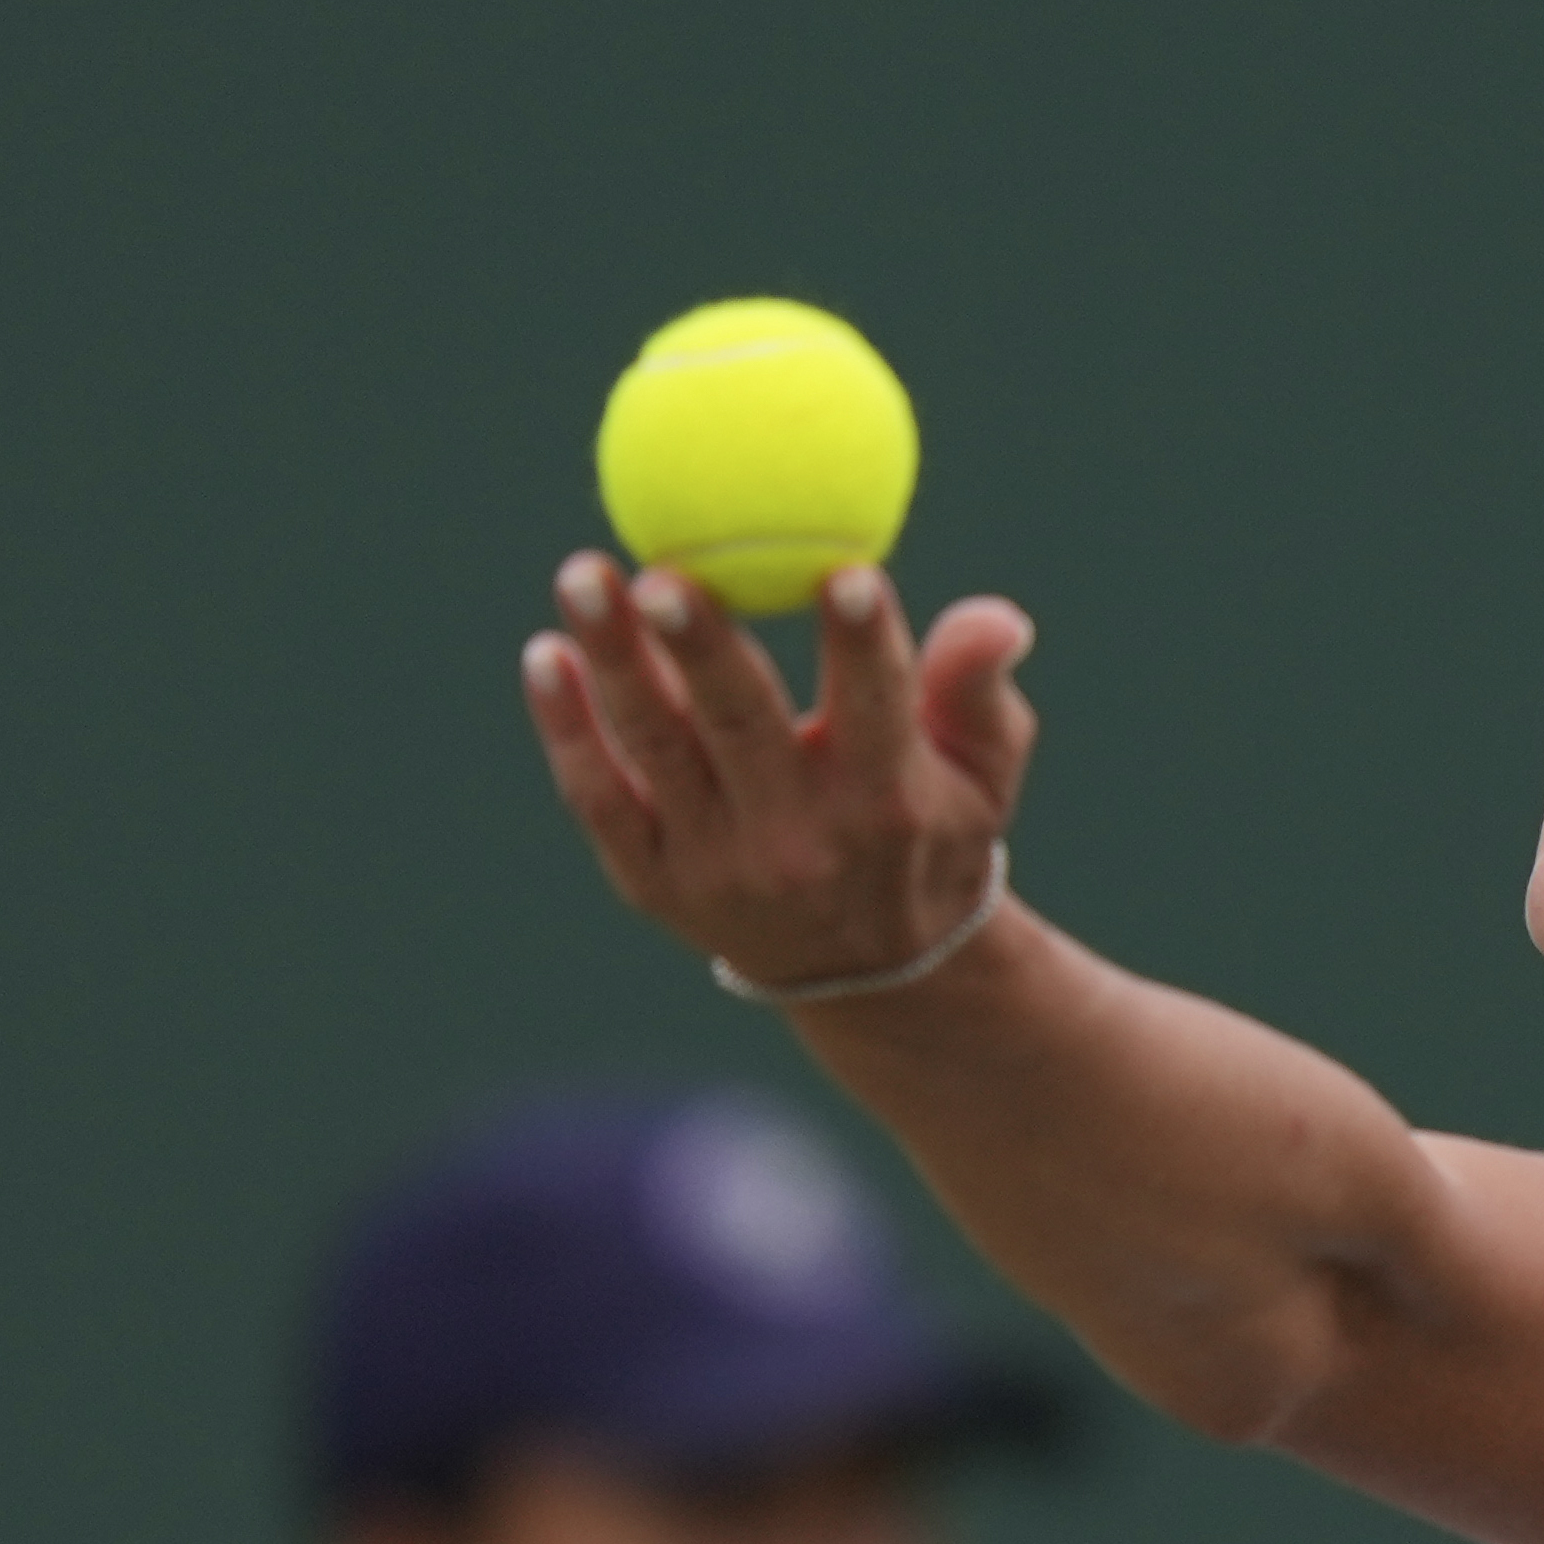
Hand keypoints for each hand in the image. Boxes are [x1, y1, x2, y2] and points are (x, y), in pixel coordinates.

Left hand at [520, 552, 1039, 991]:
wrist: (872, 972)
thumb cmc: (932, 829)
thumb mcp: (985, 770)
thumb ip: (981, 691)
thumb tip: (998, 618)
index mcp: (887, 801)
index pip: (878, 710)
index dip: (862, 644)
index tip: (844, 571)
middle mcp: (799, 839)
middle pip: (742, 725)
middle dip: (702, 648)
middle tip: (665, 572)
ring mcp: (718, 864)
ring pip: (657, 749)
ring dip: (615, 662)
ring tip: (584, 577)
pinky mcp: (654, 880)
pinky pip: (600, 799)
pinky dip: (568, 730)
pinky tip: (545, 656)